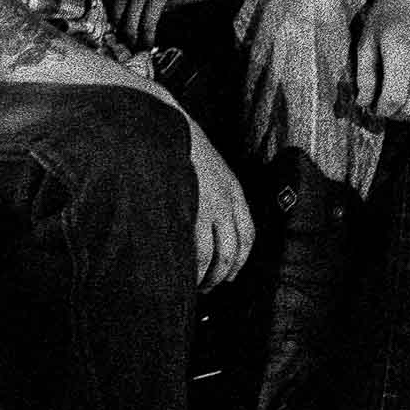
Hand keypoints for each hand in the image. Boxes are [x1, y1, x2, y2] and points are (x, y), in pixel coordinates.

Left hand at [105, 0, 191, 48]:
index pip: (106, 8)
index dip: (110, 21)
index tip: (113, 31)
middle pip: (117, 19)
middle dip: (120, 34)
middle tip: (124, 45)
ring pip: (132, 25)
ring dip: (134, 40)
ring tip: (136, 49)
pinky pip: (148, 23)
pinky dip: (148, 37)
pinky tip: (149, 45)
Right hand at [188, 126, 252, 291]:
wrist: (163, 121)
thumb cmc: (180, 145)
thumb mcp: (209, 166)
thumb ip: (215, 193)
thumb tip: (209, 225)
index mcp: (233, 190)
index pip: (247, 235)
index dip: (240, 261)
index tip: (229, 274)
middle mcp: (225, 201)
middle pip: (232, 252)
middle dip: (221, 275)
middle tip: (209, 287)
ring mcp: (206, 205)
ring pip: (213, 256)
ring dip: (205, 277)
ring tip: (192, 285)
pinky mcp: (187, 208)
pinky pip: (194, 249)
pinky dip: (190, 268)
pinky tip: (181, 273)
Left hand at [353, 0, 409, 121]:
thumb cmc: (383, 20)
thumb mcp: (365, 42)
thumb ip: (364, 76)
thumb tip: (364, 103)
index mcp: (399, 50)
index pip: (394, 96)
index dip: (382, 109)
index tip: (374, 106)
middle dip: (397, 115)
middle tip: (387, 106)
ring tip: (402, 104)